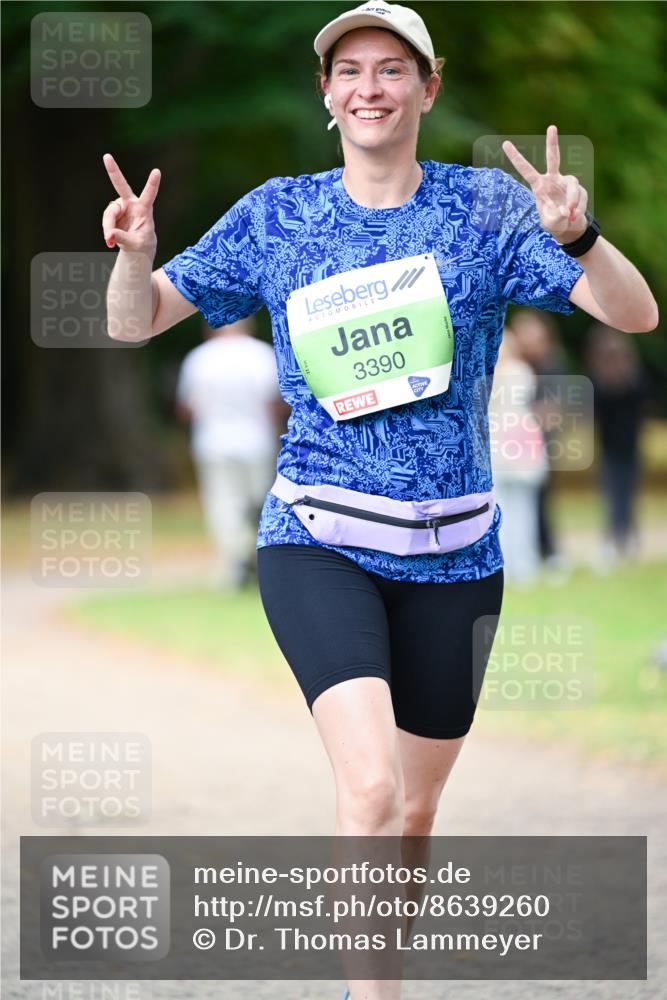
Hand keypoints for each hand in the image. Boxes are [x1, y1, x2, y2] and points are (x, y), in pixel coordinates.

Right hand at [102, 154, 160, 256]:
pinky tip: (110, 239)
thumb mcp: (136, 244)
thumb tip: (109, 235)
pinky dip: (107, 230)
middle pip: (121, 185)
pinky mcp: (113, 212)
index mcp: (144, 209)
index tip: (157, 171)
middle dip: (113, 171)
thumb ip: (123, 238)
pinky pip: (106, 220)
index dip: (152, 184)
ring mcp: (120, 206)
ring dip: (108, 227)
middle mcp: (131, 203)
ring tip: (110, 242)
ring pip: (109, 213)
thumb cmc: (142, 244)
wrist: (136, 246)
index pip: (149, 195)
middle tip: (106, 156)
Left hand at [501, 125, 587, 242]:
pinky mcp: (579, 188)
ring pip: (573, 186)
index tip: (505, 143)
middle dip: (552, 143)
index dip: (516, 157)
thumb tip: (567, 210)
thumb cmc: (554, 223)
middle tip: (551, 127)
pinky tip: (574, 216)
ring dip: (573, 201)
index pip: (526, 170)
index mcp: (539, 186)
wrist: (569, 227)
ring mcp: (567, 182)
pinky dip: (579, 208)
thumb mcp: (550, 223)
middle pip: (553, 158)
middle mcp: (553, 179)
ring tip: (569, 215)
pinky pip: (581, 196)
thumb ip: (556, 217)